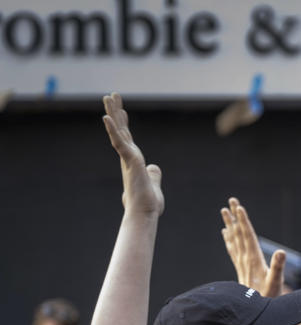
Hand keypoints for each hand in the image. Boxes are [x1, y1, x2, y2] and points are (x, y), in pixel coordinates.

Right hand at [102, 93, 163, 217]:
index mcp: (133, 161)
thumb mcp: (153, 184)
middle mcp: (128, 157)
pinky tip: (107, 117)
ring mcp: (128, 158)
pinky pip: (120, 142)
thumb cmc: (147, 203)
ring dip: (113, 113)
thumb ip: (153, 175)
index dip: (124, 124)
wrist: (144, 214)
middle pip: (121, 130)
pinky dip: (113, 130)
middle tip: (111, 95)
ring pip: (119, 131)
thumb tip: (154, 168)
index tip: (121, 111)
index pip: (127, 138)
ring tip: (108, 97)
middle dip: (116, 112)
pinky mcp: (130, 161)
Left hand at [220, 197, 284, 297]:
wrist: (253, 312)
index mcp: (254, 259)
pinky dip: (230, 239)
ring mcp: (242, 264)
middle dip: (235, 217)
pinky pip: (233, 250)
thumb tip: (280, 251)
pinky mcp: (241, 268)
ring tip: (224, 211)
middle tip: (231, 201)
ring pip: (234, 240)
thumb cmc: (268, 298)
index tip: (238, 207)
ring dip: (230, 225)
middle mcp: (245, 259)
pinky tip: (226, 233)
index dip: (243, 221)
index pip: (248, 235)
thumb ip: (277, 267)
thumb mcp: (276, 283)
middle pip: (239, 234)